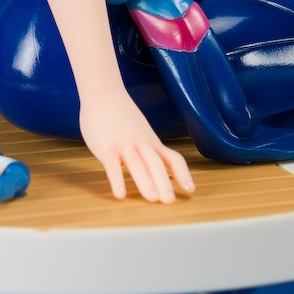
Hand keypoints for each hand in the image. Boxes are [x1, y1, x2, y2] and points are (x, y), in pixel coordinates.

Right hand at [79, 87, 195, 202]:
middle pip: (156, 163)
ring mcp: (123, 144)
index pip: (173, 158)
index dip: (182, 174)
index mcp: (152, 142)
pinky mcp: (106, 146)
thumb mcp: (141, 131)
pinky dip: (117, 179)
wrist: (103, 92)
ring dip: (145, 181)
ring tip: (153, 199)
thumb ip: (147, 149)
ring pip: (136, 164)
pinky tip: (120, 195)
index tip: (190, 189)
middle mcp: (141, 143)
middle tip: (170, 200)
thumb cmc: (121, 115)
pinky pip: (112, 164)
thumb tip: (157, 169)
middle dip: (164, 182)